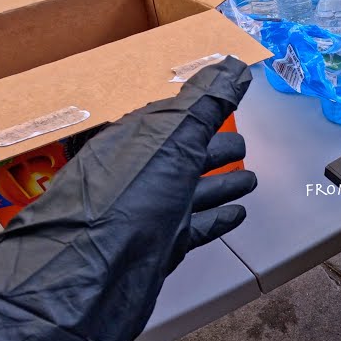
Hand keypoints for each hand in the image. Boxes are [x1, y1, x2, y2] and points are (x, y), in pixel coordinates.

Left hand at [0, 58, 256, 340]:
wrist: (91, 273)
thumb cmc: (124, 199)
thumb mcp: (171, 138)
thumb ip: (205, 104)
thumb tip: (234, 67)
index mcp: (138, 139)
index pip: (177, 116)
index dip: (205, 107)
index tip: (231, 97)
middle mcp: (142, 174)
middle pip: (185, 155)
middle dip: (215, 148)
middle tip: (243, 144)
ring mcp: (149, 212)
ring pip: (192, 192)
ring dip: (221, 184)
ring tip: (250, 179)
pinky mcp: (157, 247)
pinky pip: (193, 227)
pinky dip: (216, 219)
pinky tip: (236, 214)